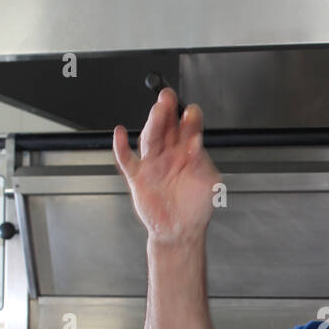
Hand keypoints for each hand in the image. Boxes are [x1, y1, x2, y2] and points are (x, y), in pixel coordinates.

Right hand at [113, 88, 219, 243]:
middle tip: (167, 97)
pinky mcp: (138, 177)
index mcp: (188, 151)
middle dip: (167, 111)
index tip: (191, 112)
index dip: (189, 118)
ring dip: (152, 123)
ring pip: (150, 138)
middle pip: (167, 127)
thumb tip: (196, 144)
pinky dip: (120, 146)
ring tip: (157, 111)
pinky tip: (119, 133)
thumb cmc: (196, 206)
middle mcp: (170, 153)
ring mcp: (153, 163)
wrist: (180, 230)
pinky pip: (126, 159)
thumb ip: (202, 162)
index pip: (188, 127)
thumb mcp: (208, 183)